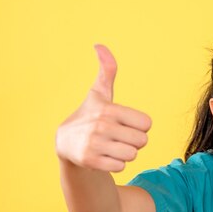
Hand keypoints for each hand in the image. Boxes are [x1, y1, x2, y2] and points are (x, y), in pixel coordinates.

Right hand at [55, 44, 151, 171]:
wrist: (65, 143)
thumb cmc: (89, 115)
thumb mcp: (99, 93)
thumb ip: (106, 70)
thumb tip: (99, 45)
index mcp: (109, 109)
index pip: (147, 124)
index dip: (139, 126)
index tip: (124, 124)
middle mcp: (102, 126)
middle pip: (142, 141)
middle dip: (133, 141)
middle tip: (117, 137)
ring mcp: (95, 144)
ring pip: (132, 155)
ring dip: (125, 153)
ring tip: (111, 146)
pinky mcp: (91, 161)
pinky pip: (121, 166)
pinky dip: (115, 164)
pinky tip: (104, 156)